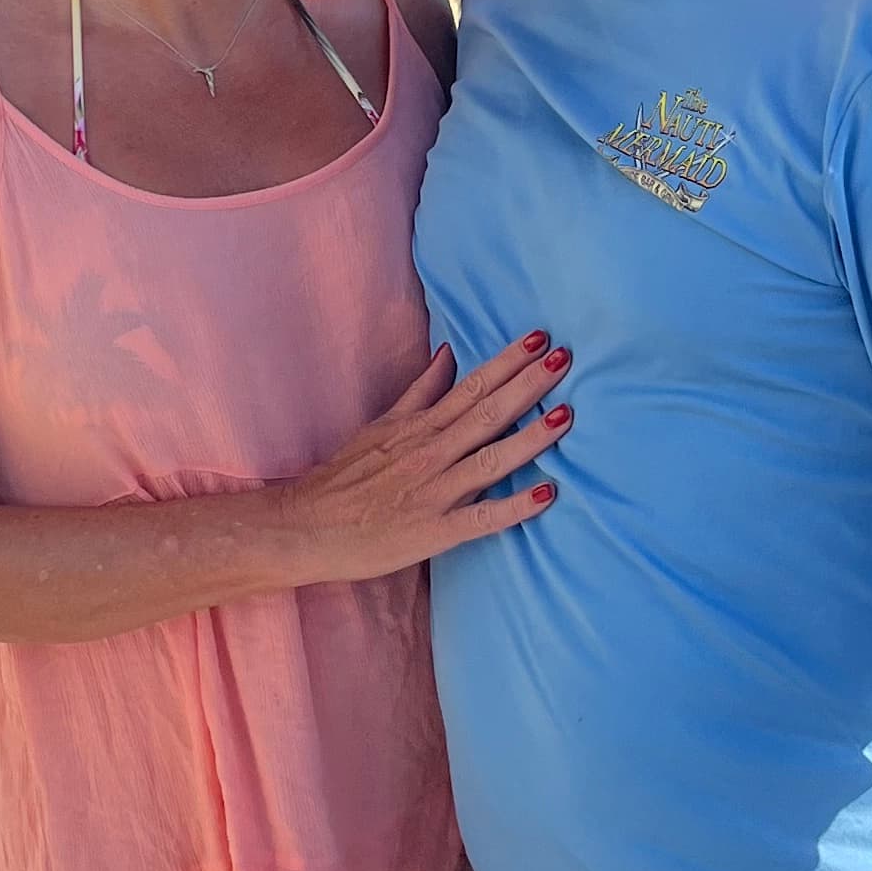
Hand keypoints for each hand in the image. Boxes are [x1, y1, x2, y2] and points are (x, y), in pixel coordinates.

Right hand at [266, 335, 570, 589]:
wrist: (305, 527)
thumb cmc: (345, 477)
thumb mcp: (382, 425)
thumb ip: (420, 392)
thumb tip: (448, 353)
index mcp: (420, 427)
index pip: (471, 387)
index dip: (508, 362)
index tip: (541, 339)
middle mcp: (430, 453)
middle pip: (487, 413)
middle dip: (528, 385)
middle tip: (566, 358)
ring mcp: (433, 492)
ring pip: (490, 460)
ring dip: (530, 438)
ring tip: (566, 415)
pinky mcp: (433, 531)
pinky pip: (481, 519)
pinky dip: (514, 507)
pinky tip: (547, 494)